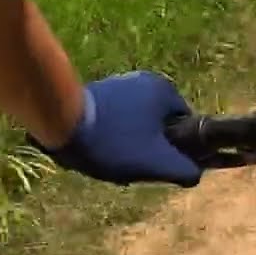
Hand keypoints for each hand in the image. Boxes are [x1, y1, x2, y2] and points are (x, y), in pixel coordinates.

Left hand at [29, 71, 201, 186]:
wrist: (59, 122)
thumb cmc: (113, 140)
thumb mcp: (155, 162)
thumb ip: (183, 170)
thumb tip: (196, 175)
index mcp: (166, 91)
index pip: (185, 124)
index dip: (174, 147)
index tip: (156, 161)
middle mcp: (146, 80)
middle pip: (157, 123)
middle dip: (147, 145)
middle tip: (130, 163)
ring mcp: (119, 82)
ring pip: (135, 121)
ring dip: (127, 140)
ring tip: (109, 156)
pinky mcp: (97, 89)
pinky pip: (115, 116)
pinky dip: (109, 132)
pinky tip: (95, 146)